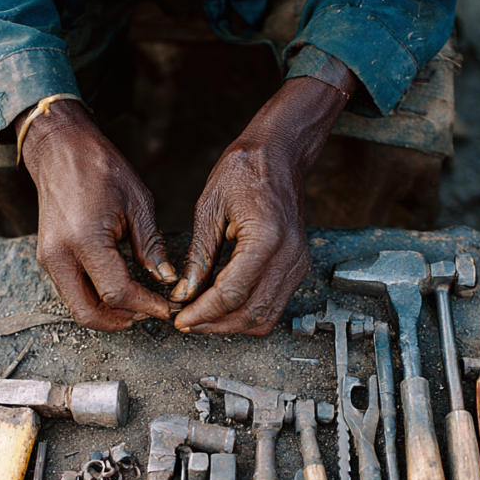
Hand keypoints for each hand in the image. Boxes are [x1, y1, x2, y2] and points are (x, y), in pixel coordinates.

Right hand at [22, 101, 176, 330]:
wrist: (59, 149)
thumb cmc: (99, 167)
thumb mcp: (137, 202)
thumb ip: (151, 246)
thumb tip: (166, 279)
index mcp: (84, 240)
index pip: (116, 292)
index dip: (145, 306)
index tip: (167, 307)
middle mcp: (59, 255)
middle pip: (88, 313)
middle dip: (121, 321)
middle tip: (149, 314)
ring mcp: (49, 259)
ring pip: (77, 307)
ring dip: (108, 313)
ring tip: (138, 305)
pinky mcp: (48, 258)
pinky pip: (72, 292)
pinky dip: (96, 300)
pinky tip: (120, 291)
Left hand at [171, 60, 358, 334]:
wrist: (279, 155)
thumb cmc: (244, 171)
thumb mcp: (209, 208)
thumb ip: (199, 256)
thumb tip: (185, 293)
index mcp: (266, 237)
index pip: (233, 293)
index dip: (204, 312)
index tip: (181, 318)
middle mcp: (289, 255)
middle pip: (252, 313)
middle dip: (216, 324)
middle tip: (188, 322)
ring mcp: (298, 263)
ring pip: (266, 316)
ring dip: (232, 324)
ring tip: (203, 319)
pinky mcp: (298, 266)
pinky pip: (274, 305)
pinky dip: (247, 313)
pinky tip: (223, 307)